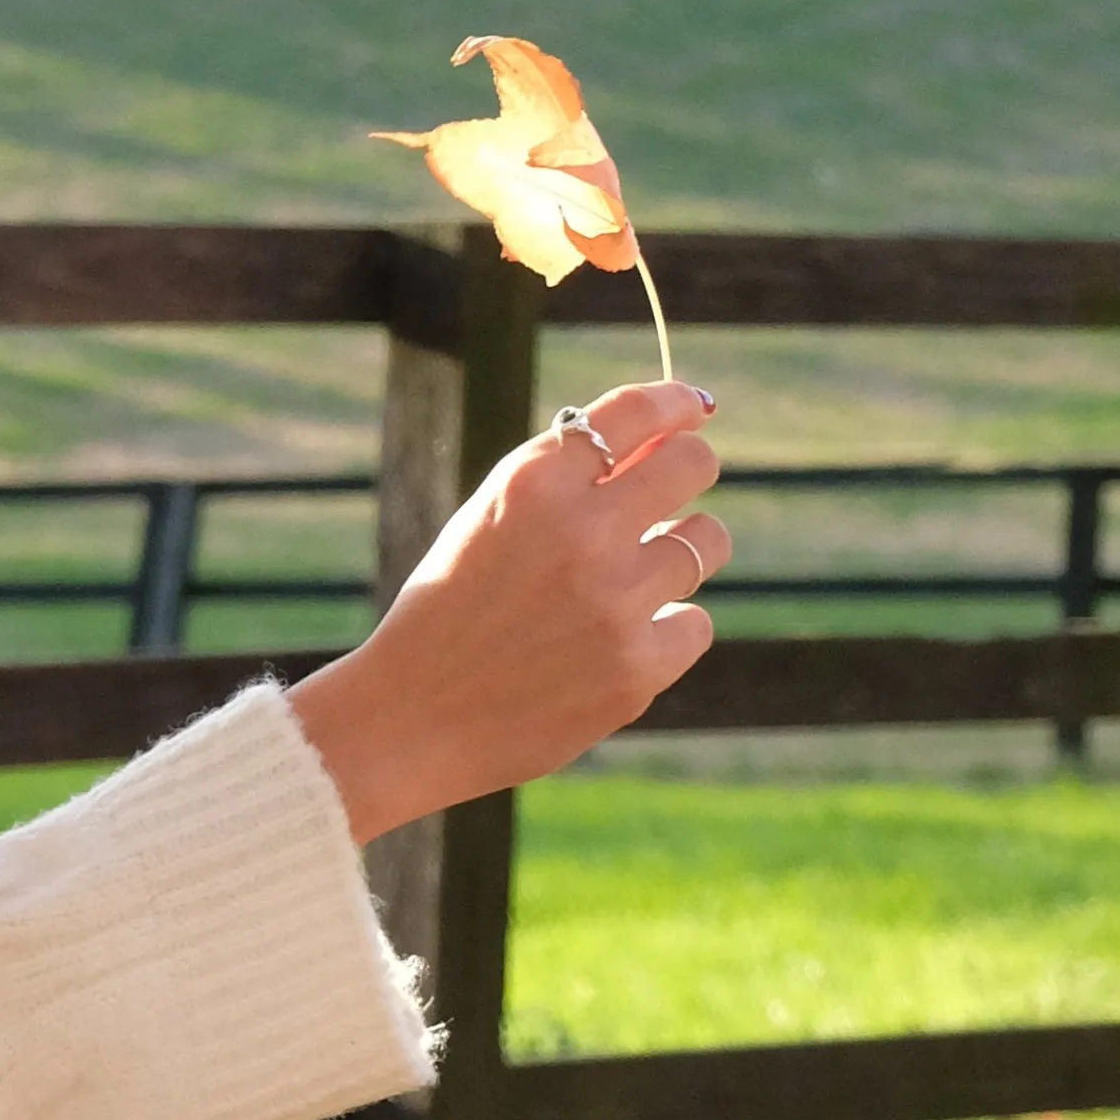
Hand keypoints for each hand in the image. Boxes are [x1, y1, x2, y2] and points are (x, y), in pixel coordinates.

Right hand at [289, 378, 728, 848]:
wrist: (412, 717)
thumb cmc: (450, 610)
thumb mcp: (488, 521)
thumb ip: (564, 481)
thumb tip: (662, 441)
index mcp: (532, 483)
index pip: (634, 411)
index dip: (675, 402)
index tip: (693, 408)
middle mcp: (581, 532)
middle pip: (692, 464)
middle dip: (689, 468)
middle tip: (674, 490)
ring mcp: (615, 602)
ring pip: (707, 541)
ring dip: (680, 551)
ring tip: (630, 580)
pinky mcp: (638, 667)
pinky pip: (694, 622)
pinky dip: (665, 629)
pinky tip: (616, 643)